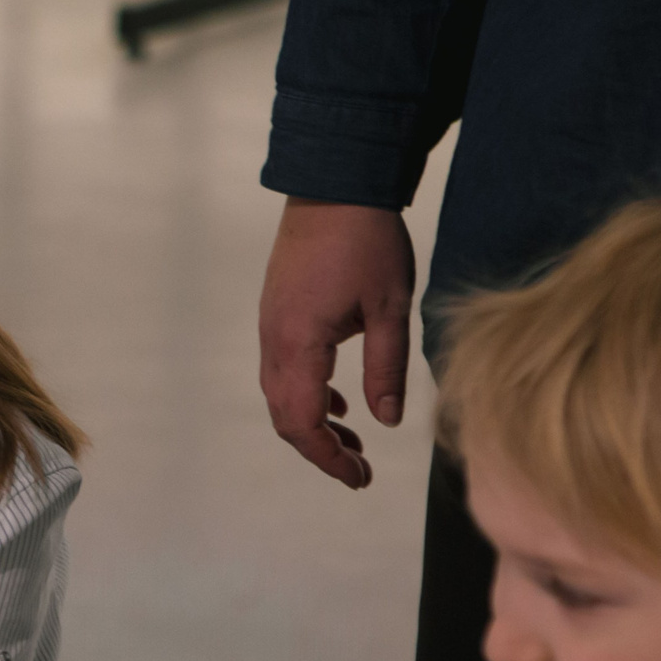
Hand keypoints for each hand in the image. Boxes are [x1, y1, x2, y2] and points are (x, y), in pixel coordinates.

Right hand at [257, 199, 413, 488]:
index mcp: (299, 343)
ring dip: (314, 423)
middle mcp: (274, 340)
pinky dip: (308, 395)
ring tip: (355, 441)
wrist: (334, 183)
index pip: (302, 421)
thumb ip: (387, 368)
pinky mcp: (277, 312)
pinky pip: (283, 369)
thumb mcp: (389, 308)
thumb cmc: (367, 240)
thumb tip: (386, 421)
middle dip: (320, 449)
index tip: (361, 478)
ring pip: (281, 394)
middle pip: (284, 416)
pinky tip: (341, 400)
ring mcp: (271, 325)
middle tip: (360, 470)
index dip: (329, 457)